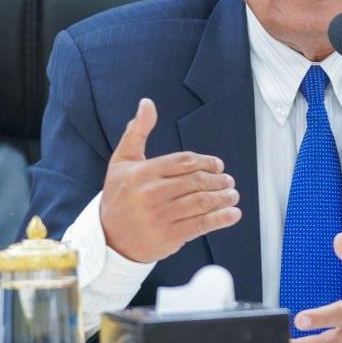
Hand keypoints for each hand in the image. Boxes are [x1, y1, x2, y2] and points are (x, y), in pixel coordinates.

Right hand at [99, 98, 240, 262]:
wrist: (108, 239)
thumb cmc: (119, 196)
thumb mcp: (122, 161)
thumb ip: (137, 132)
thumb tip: (147, 103)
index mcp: (143, 172)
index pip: (184, 161)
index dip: (206, 162)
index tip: (218, 166)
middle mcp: (151, 193)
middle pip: (196, 181)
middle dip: (218, 180)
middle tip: (228, 181)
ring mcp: (161, 216)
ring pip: (201, 202)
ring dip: (223, 198)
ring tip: (232, 195)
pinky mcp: (169, 236)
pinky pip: (201, 224)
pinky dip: (221, 218)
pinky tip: (232, 214)